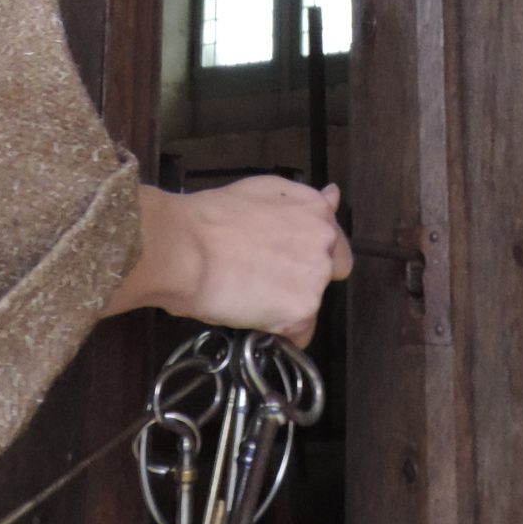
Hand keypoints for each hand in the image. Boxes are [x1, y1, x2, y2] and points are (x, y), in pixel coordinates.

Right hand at [101, 177, 352, 346]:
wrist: (187, 249)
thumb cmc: (212, 217)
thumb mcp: (262, 190)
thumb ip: (302, 200)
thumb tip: (332, 196)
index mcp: (315, 210)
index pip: (335, 244)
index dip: (312, 255)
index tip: (290, 261)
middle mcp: (324, 242)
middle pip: (325, 275)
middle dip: (301, 280)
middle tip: (263, 279)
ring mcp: (316, 278)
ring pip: (310, 304)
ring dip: (287, 305)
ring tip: (249, 296)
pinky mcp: (301, 312)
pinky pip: (298, 333)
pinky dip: (279, 332)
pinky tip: (252, 317)